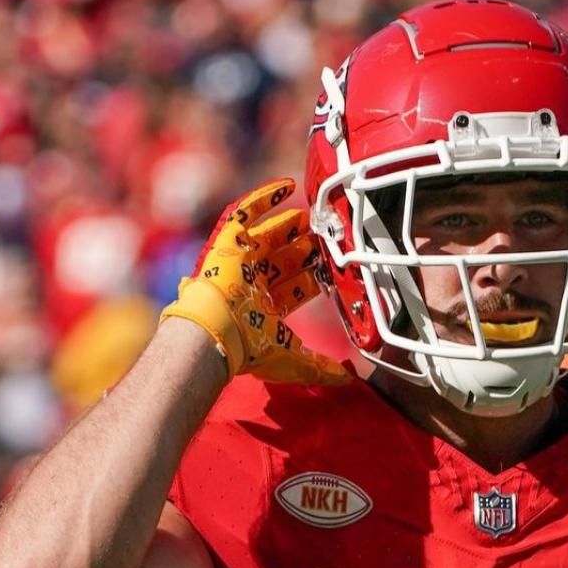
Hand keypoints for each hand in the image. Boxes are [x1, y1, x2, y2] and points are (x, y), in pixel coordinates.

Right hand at [160, 178, 347, 385]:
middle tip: (329, 235)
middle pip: (285, 258)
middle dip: (306, 248)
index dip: (315, 275)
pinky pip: (244, 212)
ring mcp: (240, 261)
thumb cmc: (250, 346)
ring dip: (291, 225)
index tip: (336, 265)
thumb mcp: (293, 360)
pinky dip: (263, 198)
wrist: (219, 330)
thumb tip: (348, 379)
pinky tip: (286, 188)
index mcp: (265, 307)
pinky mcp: (228, 241)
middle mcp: (252, 282)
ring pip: (269, 236)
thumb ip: (320, 368)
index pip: (296, 286)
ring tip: (312, 216)